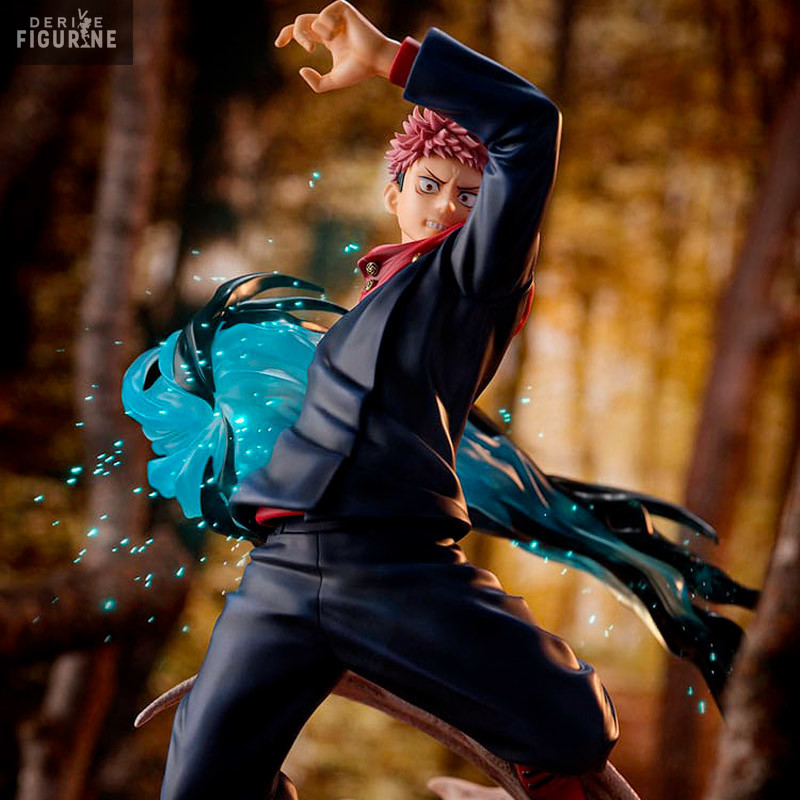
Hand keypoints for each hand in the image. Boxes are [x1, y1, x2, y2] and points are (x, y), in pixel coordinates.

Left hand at [275, 1, 399, 92]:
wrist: (376, 60)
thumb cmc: (359, 70)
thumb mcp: (334, 81)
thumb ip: (317, 82)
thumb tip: (301, 70)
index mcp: (326, 38)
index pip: (302, 31)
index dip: (287, 35)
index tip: (278, 44)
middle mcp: (329, 25)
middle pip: (300, 22)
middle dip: (298, 35)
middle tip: (309, 49)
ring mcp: (335, 15)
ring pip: (311, 21)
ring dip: (321, 36)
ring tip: (336, 41)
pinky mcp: (341, 8)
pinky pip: (323, 16)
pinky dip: (329, 28)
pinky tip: (341, 32)